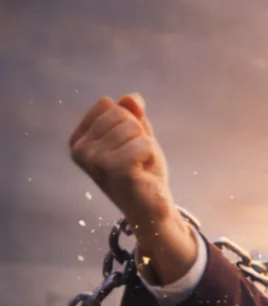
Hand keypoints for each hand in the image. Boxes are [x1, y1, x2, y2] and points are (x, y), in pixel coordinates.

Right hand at [68, 93, 176, 228]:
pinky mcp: (114, 170)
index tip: (128, 146)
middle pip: (120, 114)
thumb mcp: (137, 135)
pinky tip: (143, 171)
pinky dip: (150, 154)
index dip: (129, 122)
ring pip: (132, 127)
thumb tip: (132, 98)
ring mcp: (94, 161)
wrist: (151, 207)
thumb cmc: (142, 170)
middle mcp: (79, 150)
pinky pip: (142, 143)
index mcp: (78, 139)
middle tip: (137, 158)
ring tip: (139, 165)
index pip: (107, 105)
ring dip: (145, 146)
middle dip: (138, 133)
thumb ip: (133, 113)